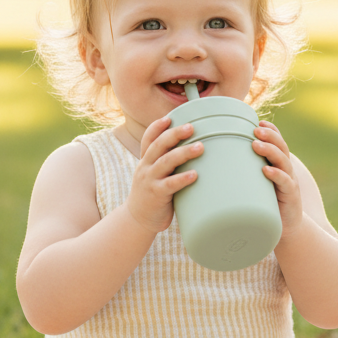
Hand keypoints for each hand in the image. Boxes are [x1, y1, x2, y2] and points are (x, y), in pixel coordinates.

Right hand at [126, 115, 202, 234]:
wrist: (137, 219)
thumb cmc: (153, 195)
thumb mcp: (154, 175)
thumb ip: (167, 163)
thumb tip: (193, 149)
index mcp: (145, 161)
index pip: (148, 139)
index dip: (157, 127)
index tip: (169, 118)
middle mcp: (145, 167)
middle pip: (158, 145)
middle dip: (174, 134)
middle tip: (191, 127)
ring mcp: (149, 180)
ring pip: (165, 162)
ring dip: (183, 153)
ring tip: (200, 147)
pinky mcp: (156, 194)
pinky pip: (170, 184)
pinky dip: (182, 178)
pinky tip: (194, 175)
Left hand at [253, 120, 302, 236]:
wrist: (285, 229)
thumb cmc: (266, 205)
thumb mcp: (256, 185)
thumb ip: (245, 173)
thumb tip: (215, 165)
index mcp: (278, 164)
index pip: (277, 142)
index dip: (271, 130)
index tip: (257, 120)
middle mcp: (286, 169)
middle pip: (281, 146)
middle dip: (269, 136)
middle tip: (255, 129)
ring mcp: (289, 182)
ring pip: (283, 161)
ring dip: (270, 150)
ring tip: (256, 144)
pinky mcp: (291, 196)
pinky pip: (285, 182)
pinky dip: (276, 175)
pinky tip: (266, 170)